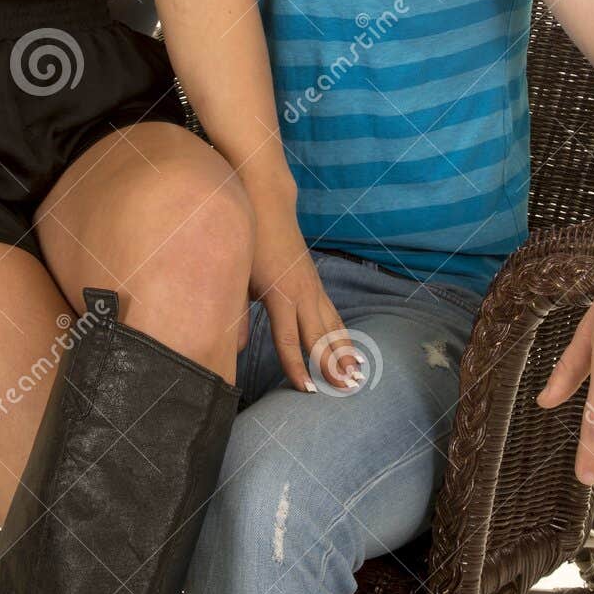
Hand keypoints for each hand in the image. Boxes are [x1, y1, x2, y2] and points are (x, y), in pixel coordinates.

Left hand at [249, 211, 363, 393]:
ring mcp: (312, 286)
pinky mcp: (315, 283)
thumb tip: (235, 350)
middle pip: (320, 335)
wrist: (267, 203)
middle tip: (345, 390)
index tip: (307, 391)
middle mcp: (302, 292)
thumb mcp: (237, 277)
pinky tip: (349, 348)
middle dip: (333, 364)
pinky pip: (333, 314)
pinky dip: (342, 334)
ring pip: (333, 324)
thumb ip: (236, 315)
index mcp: (279, 293)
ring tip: (358, 375)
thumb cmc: (248, 241)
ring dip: (346, 351)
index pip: (289, 339)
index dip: (297, 366)